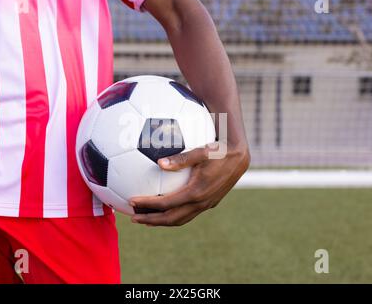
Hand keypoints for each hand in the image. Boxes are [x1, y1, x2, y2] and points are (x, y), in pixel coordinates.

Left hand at [130, 142, 249, 226]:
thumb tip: (159, 162)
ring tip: (145, 219)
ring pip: (180, 219)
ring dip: (161, 221)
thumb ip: (181, 159)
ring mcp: (206, 205)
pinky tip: (165, 209)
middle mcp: (201, 202)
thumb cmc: (219, 150)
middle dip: (151, 220)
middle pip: (171, 218)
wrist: (240, 157)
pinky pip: (188, 214)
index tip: (132, 202)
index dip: (147, 205)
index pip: (166, 204)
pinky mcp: (210, 203)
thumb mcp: (201, 151)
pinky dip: (173, 215)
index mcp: (196, 192)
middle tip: (133, 218)